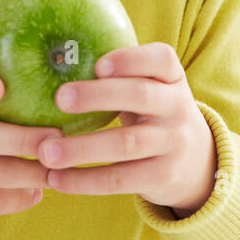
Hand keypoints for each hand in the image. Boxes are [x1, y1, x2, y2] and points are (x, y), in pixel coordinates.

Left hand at [39, 42, 217, 217]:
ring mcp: (174, 143)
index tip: (97, 64)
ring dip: (82, 148)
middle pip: (141, 96)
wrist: (195, 162)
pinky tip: (57, 179)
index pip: (161, 59)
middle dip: (98, 96)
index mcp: (172, 78)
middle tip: (59, 98)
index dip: (130, 59)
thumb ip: (120, 76)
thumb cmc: (153, 114)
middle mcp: (178, 107)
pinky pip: (121, 179)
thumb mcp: (151, 89)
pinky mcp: (164, 176)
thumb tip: (54, 62)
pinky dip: (85, 180)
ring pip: (127, 143)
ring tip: (45, 151)